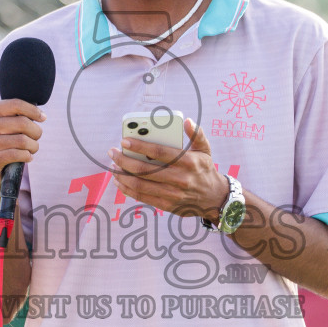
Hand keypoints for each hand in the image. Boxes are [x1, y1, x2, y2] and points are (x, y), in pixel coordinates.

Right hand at [0, 99, 45, 181]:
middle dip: (36, 131)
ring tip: (32, 148)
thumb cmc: (8, 139)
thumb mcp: (12, 122)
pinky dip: (27, 156)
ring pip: (21, 140)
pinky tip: (28, 157)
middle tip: (36, 137)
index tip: (43, 118)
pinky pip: (15, 154)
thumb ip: (22, 114)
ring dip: (33, 146)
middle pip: (21, 123)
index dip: (33, 111)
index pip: (15, 105)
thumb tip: (41, 116)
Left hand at [108, 117, 226, 219]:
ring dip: (122, 175)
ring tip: (113, 166)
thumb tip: (187, 120)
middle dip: (124, 160)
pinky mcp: (167, 205)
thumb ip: (196, 134)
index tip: (125, 141)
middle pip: (145, 170)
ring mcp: (172, 195)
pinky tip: (120, 181)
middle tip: (113, 152)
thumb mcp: (205, 150)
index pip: (159, 152)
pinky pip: (142, 197)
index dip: (140, 146)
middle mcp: (180, 179)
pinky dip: (127, 189)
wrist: (214, 198)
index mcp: (188, 163)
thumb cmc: (205, 170)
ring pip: (140, 185)